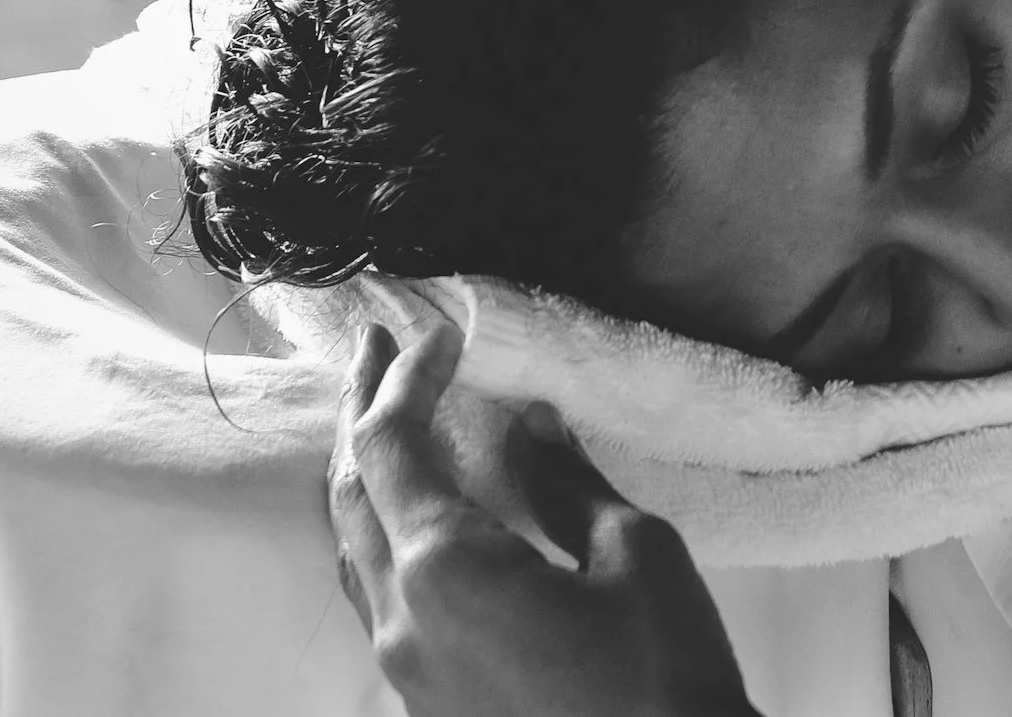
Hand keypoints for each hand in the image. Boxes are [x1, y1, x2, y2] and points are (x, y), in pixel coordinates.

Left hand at [330, 323, 758, 716]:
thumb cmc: (661, 675)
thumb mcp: (637, 555)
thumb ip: (568, 483)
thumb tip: (530, 422)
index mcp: (445, 571)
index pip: (392, 446)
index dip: (408, 378)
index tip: (441, 331)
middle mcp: (401, 619)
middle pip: (349, 494)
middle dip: (361, 412)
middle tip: (375, 347)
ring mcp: (404, 669)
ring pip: (353, 550)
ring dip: (363, 475)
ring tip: (383, 419)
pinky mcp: (424, 700)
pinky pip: (378, 596)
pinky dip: (384, 532)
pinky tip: (416, 515)